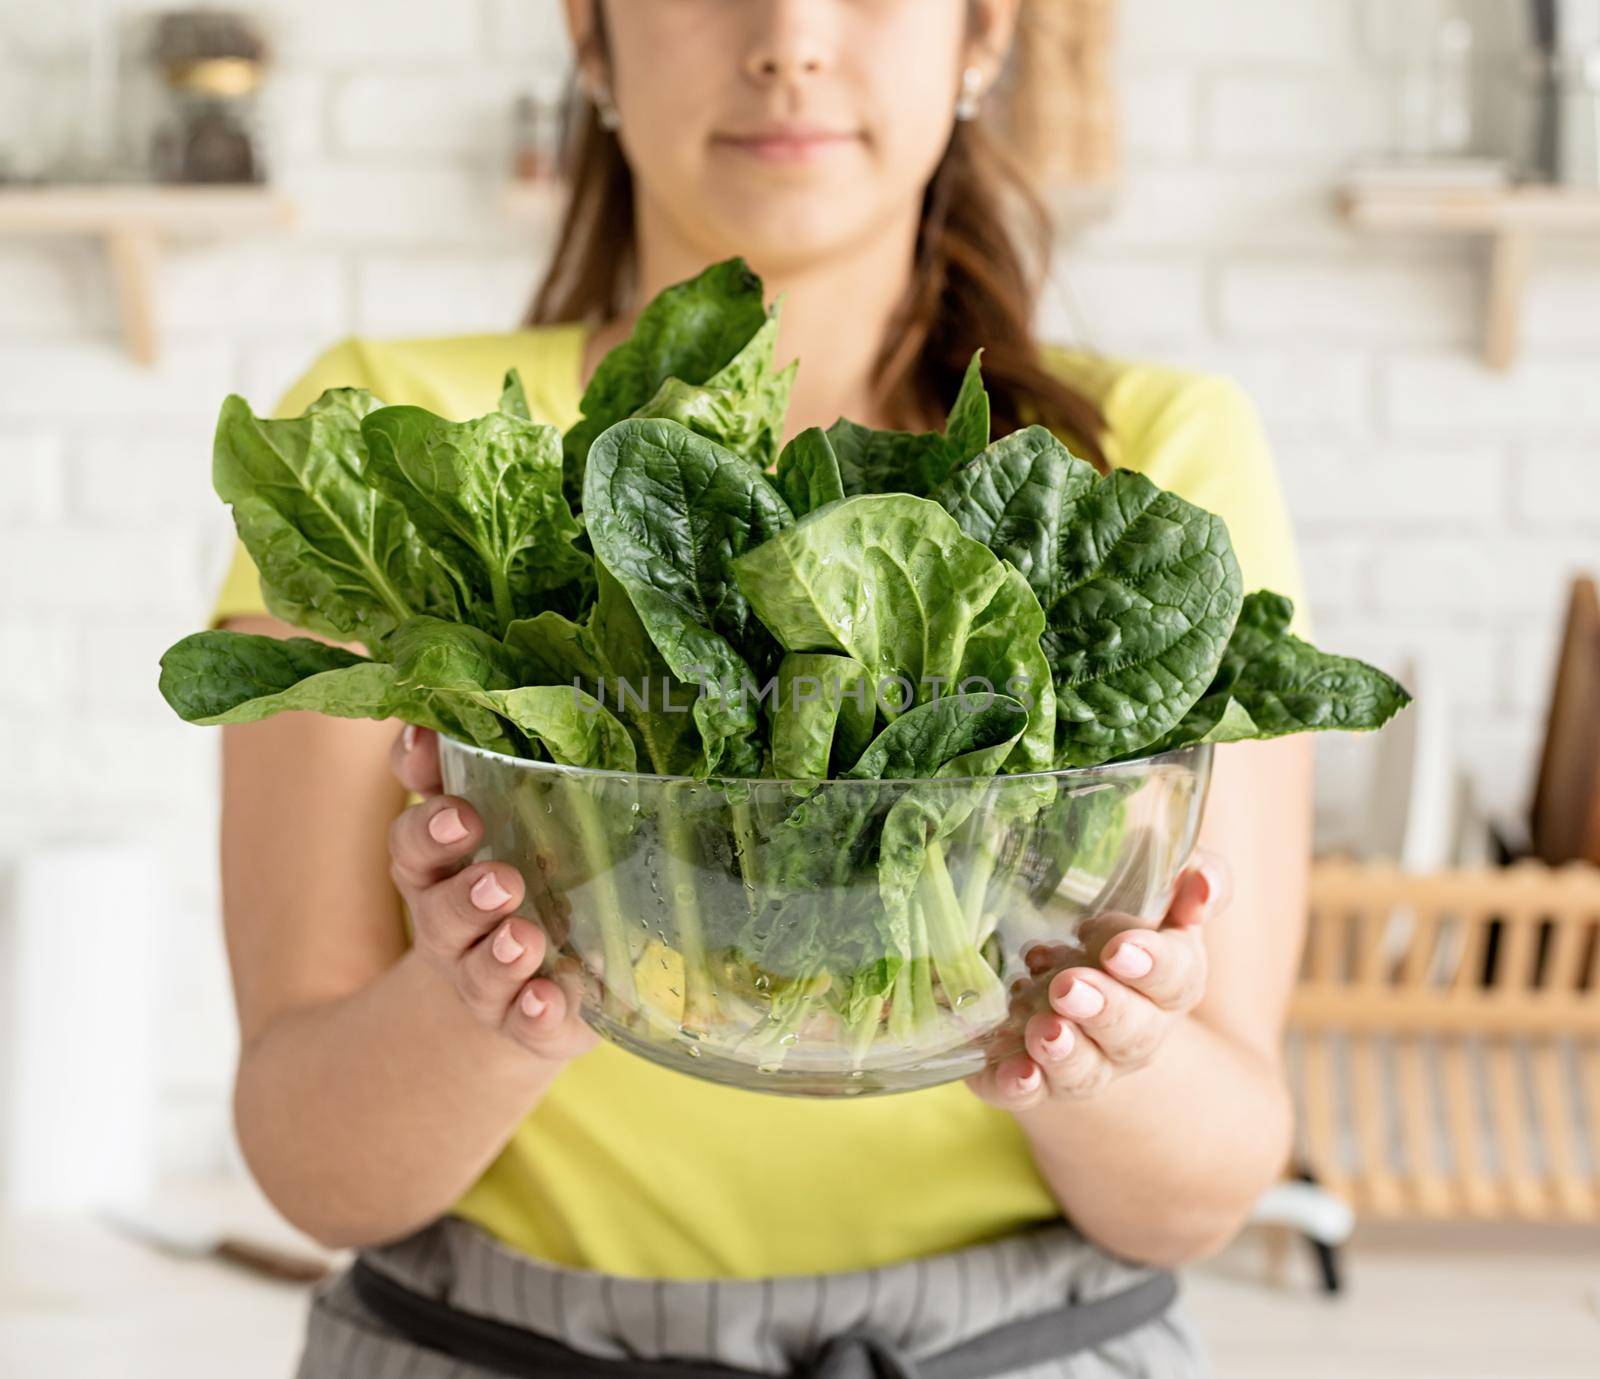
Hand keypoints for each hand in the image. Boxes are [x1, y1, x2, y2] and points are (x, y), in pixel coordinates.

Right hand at [388, 724, 594, 1063]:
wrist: (531, 995)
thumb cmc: (524, 883)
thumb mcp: (507, 822)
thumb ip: (481, 764)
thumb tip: (447, 715)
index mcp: (444, 869)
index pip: (417, 843)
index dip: (429, 826)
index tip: (458, 809)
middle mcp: (455, 927)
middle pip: (439, 909)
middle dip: (465, 894)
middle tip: (501, 880)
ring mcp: (489, 981)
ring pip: (479, 970)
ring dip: (498, 954)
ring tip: (524, 939)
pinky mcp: (530, 1024)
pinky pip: (526, 1025)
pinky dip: (533, 1014)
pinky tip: (546, 1002)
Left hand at [968, 852, 1229, 1111]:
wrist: (1078, 990)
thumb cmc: (1124, 930)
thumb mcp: (1163, 897)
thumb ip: (1194, 882)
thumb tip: (1201, 880)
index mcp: (1168, 983)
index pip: (1176, 978)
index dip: (1152, 965)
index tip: (1120, 950)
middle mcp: (1135, 1030)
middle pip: (1133, 1032)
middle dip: (1103, 1010)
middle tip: (1069, 987)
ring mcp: (1089, 1060)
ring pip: (1087, 1070)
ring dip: (1066, 1053)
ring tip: (1044, 1030)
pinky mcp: (1037, 1078)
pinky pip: (1032, 1092)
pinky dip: (1020, 1086)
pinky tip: (1012, 1073)